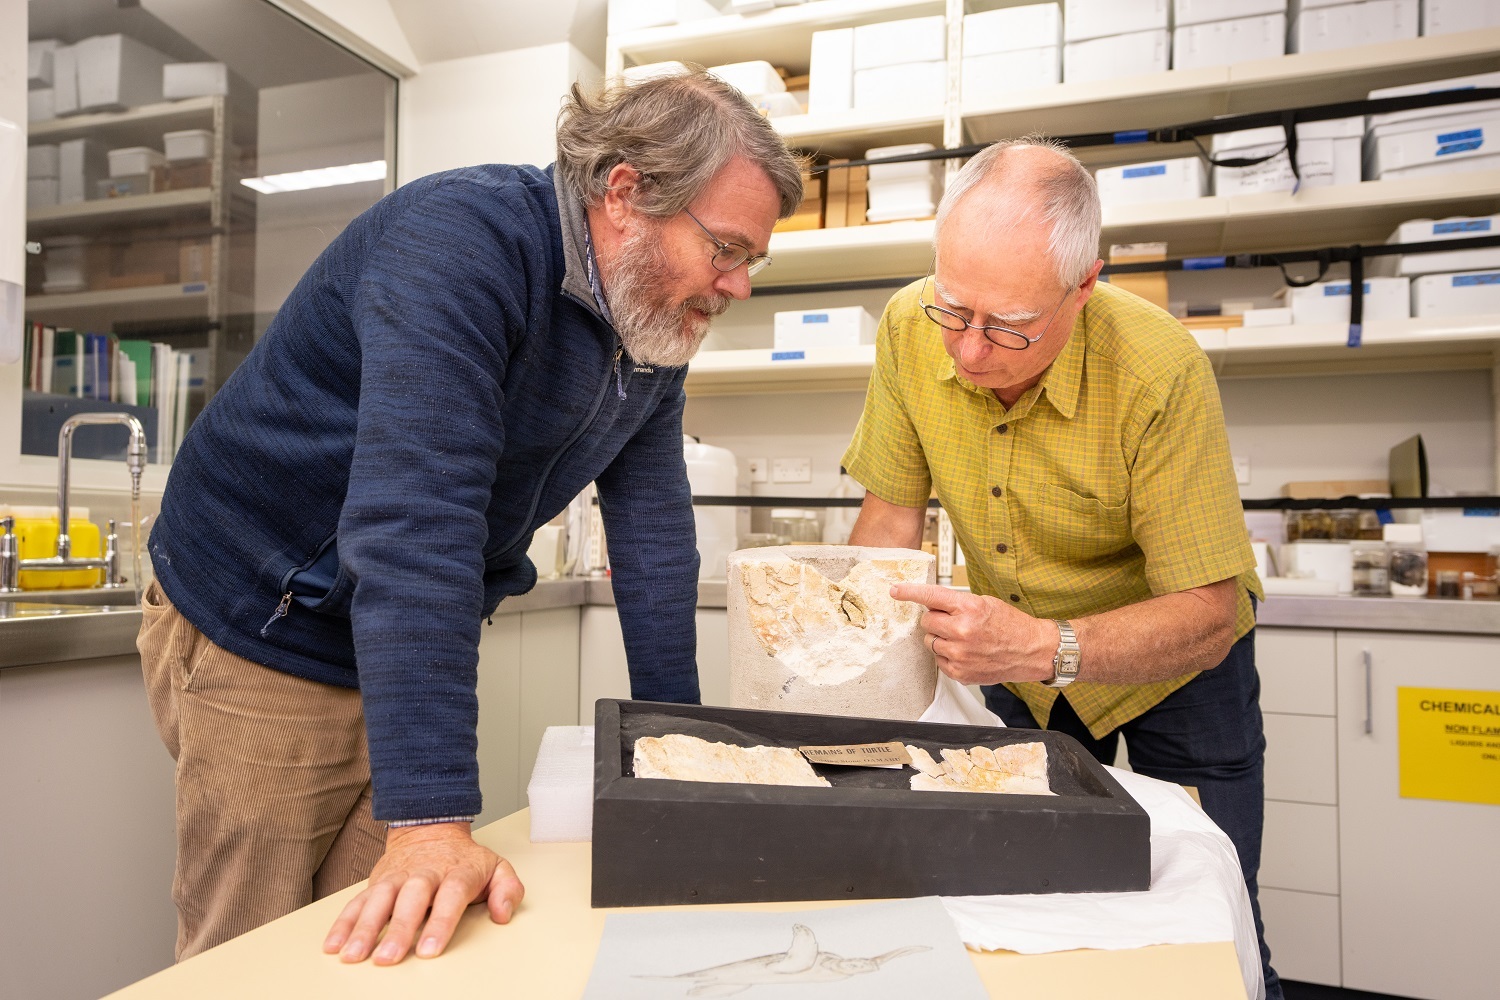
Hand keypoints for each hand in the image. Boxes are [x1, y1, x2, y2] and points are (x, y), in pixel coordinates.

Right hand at [323, 821, 523, 964]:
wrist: (431, 828)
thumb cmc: (464, 859)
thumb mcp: (497, 867)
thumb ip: (508, 890)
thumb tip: (503, 913)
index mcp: (456, 872)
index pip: (449, 897)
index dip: (439, 923)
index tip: (430, 949)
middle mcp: (423, 874)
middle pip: (409, 899)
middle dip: (397, 929)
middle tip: (388, 958)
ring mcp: (397, 877)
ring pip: (378, 900)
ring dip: (364, 928)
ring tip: (354, 955)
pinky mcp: (376, 882)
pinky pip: (357, 901)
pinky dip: (343, 923)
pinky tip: (334, 945)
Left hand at [891, 583, 1055, 685]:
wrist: (1032, 651)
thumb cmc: (1010, 625)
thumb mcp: (984, 603)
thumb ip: (956, 604)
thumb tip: (930, 605)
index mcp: (969, 608)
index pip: (930, 597)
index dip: (909, 592)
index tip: (894, 590)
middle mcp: (962, 631)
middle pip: (926, 622)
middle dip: (935, 620)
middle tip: (953, 622)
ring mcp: (960, 654)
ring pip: (930, 642)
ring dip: (941, 638)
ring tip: (963, 639)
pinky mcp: (959, 672)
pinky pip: (938, 660)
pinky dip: (947, 655)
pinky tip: (966, 652)